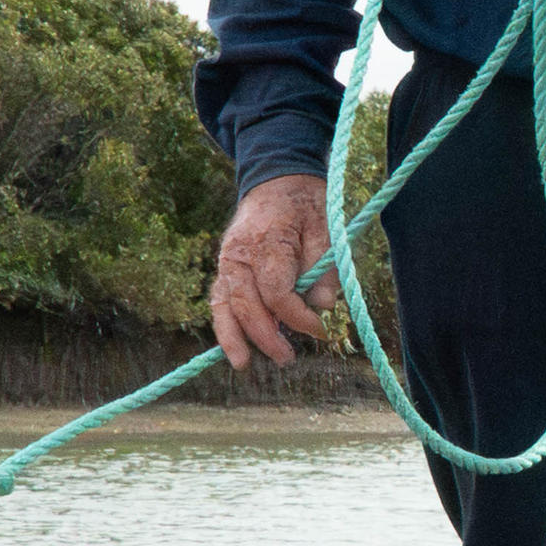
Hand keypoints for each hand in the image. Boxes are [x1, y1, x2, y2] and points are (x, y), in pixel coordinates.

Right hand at [208, 174, 332, 369]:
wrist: (277, 181)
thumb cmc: (305, 205)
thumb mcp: (326, 228)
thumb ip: (325, 267)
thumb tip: (324, 306)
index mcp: (267, 241)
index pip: (276, 292)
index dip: (297, 317)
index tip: (320, 330)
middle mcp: (239, 253)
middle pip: (246, 304)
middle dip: (265, 336)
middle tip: (287, 359)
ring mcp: (227, 260)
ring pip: (223, 304)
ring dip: (234, 337)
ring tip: (244, 364)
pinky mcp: (224, 267)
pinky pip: (219, 299)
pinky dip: (224, 324)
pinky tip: (233, 347)